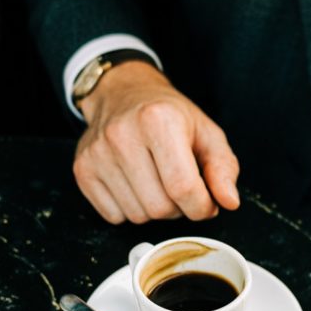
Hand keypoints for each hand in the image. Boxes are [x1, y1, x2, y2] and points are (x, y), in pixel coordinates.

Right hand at [74, 61, 239, 223]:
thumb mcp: (207, 133)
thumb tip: (229, 201)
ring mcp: (98, 153)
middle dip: (178, 208)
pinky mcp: (82, 169)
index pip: (184, 188)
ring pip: (137, 216)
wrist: (123, 94)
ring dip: (154, 209)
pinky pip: (114, 216)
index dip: (202, 206)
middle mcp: (123, 135)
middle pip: (160, 207)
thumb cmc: (169, 115)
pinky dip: (130, 209)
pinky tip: (135, 185)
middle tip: (179, 187)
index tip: (206, 202)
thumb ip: (223, 168)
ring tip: (157, 182)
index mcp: (159, 121)